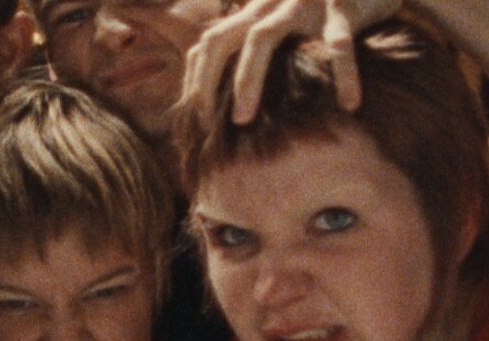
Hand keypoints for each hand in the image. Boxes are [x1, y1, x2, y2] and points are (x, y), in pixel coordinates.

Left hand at [182, 0, 401, 127]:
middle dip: (207, 81)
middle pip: (221, 38)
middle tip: (208, 124)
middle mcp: (269, 4)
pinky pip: (338, 44)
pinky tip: (349, 104)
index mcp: (254, 12)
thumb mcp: (286, 25)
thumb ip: (259, 51)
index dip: (196, 78)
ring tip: (243, 121)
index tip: (198, 118)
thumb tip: (230, 102)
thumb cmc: (325, 14)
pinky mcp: (341, 6)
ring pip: (263, 37)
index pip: (209, 42)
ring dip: (247, 80)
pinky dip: (343, 74)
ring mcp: (301, 2)